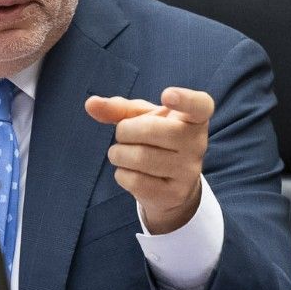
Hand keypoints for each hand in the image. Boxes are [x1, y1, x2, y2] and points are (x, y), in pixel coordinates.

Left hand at [85, 85, 212, 233]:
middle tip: (123, 135)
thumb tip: (90, 103)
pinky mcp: (176, 194)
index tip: (167, 95)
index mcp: (195, 118)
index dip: (185, 99)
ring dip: (119, 154)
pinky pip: (136, 181)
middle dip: (125, 131)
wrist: (172, 185)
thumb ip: (118, 109)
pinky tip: (129, 172)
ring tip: (123, 154)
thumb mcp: (143, 119)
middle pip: (151, 129)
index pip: (200, 105)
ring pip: (139, 157)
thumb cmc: (157, 141)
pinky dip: (122, 175)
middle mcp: (198, 143)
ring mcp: (189, 171)